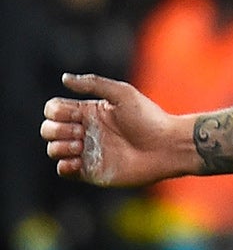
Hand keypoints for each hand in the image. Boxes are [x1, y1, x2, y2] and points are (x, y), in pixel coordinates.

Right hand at [41, 73, 192, 186]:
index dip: (56, 112)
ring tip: (80, 146)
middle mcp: (85, 132)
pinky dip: (64, 166)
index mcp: (89, 112)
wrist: (168, 147)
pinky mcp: (93, 171)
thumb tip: (64, 79)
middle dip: (56, 129)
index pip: (54, 109)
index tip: (77, 115)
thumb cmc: (149, 119)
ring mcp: (88, 152)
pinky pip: (64, 171)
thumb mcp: (122, 93)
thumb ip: (93, 84)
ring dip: (59, 147)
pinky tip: (78, 161)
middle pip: (48, 129)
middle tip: (81, 133)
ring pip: (53, 149)